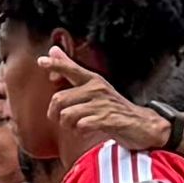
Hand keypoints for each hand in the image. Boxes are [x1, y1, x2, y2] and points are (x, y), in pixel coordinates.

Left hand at [38, 62, 160, 153]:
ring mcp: (103, 104)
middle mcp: (97, 88)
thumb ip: (71, 70)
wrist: (142, 125)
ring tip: (79, 126)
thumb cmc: (113, 107)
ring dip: (68, 125)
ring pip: (67, 115)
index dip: (56, 64)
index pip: (72, 68)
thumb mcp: (94, 87)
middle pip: (59, 99)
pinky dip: (80, 131)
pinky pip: (81, 125)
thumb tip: (53, 50)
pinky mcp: (108, 119)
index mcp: (93, 80)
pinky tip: (87, 130)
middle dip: (55, 114)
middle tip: (63, 119)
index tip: (41, 61)